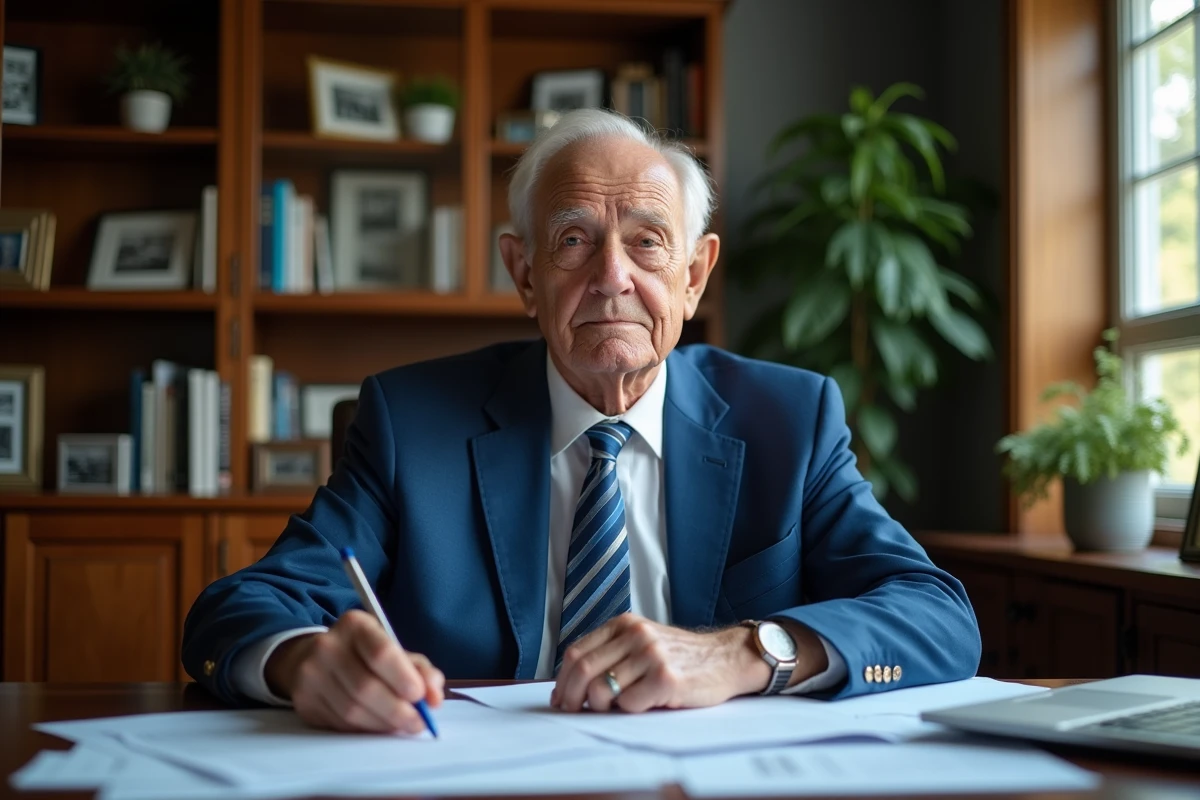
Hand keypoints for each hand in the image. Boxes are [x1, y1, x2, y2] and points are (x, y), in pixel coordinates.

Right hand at [265, 610, 444, 732]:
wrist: (311, 657)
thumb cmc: (363, 655)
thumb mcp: (392, 650)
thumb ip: (419, 670)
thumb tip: (435, 696)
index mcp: (355, 626)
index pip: (381, 653)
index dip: (403, 678)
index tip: (420, 696)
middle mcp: (328, 646)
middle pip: (366, 687)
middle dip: (397, 710)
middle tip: (418, 722)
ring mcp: (311, 674)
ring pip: (352, 711)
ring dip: (383, 724)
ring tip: (401, 726)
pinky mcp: (303, 701)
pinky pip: (339, 723)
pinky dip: (364, 729)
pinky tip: (377, 725)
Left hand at [551, 613, 773, 712]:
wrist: (725, 658)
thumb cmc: (681, 657)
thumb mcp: (643, 641)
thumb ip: (612, 653)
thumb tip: (571, 685)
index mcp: (624, 624)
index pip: (577, 652)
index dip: (563, 680)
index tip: (561, 698)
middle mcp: (636, 635)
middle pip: (584, 670)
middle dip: (572, 697)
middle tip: (573, 712)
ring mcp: (651, 655)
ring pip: (603, 690)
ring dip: (602, 707)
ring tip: (615, 708)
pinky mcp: (666, 679)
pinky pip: (630, 704)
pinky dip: (630, 711)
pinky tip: (644, 704)